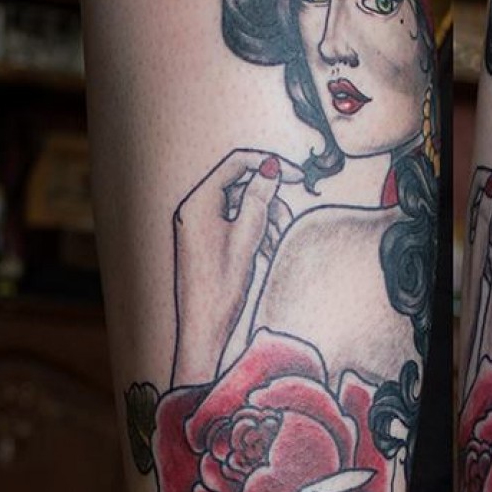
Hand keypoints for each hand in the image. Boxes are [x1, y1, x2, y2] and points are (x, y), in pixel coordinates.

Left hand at [171, 149, 295, 385]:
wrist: (203, 328)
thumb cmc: (222, 286)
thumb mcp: (247, 238)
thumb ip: (259, 198)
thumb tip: (270, 166)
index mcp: (199, 203)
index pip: (236, 164)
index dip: (268, 165)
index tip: (298, 175)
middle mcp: (192, 208)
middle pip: (238, 184)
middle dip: (267, 199)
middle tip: (286, 222)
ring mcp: (196, 224)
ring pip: (238, 204)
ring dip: (263, 217)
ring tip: (275, 242)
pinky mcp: (202, 239)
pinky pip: (231, 221)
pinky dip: (252, 230)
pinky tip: (263, 251)